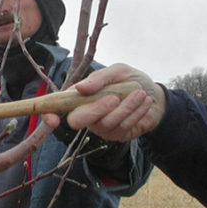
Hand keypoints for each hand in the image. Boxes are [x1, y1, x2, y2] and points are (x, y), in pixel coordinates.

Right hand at [44, 63, 165, 141]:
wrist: (156, 95)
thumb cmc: (131, 81)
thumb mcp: (117, 71)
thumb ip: (99, 79)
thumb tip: (80, 89)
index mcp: (80, 97)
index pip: (58, 108)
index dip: (51, 115)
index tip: (54, 120)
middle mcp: (87, 114)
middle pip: (77, 121)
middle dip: (95, 110)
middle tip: (114, 98)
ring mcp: (101, 127)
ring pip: (104, 124)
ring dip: (125, 107)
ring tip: (140, 93)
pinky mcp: (117, 135)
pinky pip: (121, 127)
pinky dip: (135, 113)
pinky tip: (144, 102)